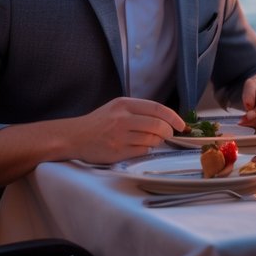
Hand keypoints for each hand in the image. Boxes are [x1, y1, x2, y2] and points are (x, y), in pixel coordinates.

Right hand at [68, 97, 186, 164]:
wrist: (74, 136)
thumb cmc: (99, 122)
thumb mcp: (117, 108)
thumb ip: (139, 111)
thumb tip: (166, 119)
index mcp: (124, 104)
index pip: (157, 108)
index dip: (173, 117)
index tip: (181, 125)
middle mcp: (122, 118)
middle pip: (158, 125)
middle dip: (167, 132)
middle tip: (168, 135)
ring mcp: (119, 136)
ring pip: (151, 140)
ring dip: (156, 142)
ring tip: (151, 141)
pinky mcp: (116, 152)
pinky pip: (142, 152)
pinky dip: (146, 150)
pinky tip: (139, 147)